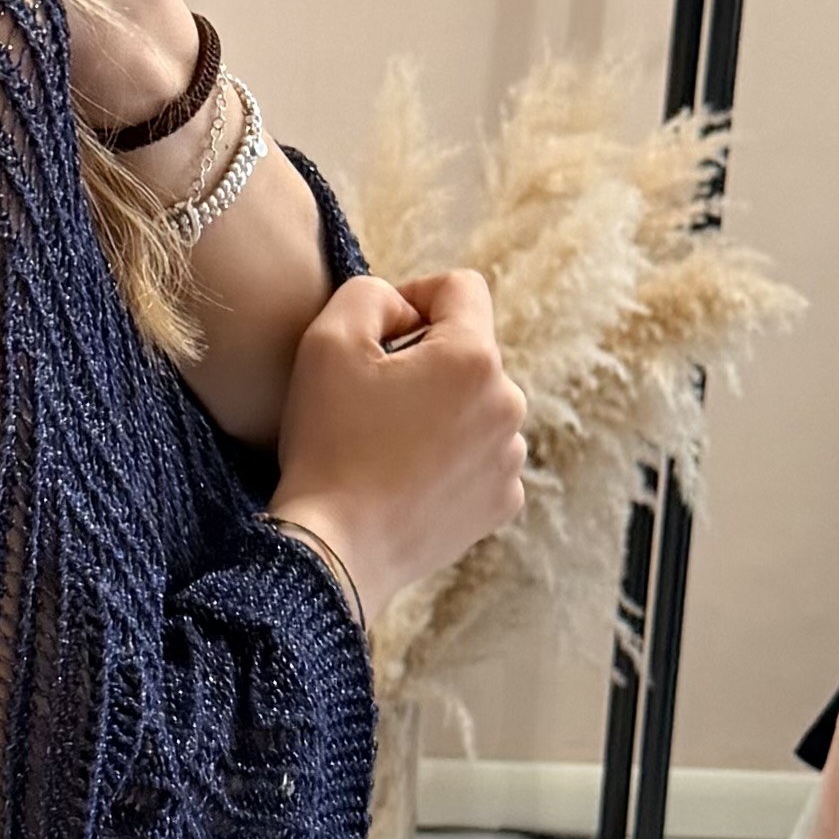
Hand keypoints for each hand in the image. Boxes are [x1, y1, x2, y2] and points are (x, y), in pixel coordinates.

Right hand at [270, 269, 528, 621]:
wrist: (337, 549)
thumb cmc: (329, 444)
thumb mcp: (327, 341)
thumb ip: (370, 294)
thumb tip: (402, 309)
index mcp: (474, 357)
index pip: (461, 289)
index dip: (415, 296)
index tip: (381, 331)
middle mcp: (509, 403)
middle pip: (469, 352)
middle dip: (425, 361)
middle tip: (371, 398)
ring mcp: (511, 458)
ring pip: (475, 406)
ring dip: (439, 411)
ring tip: (386, 443)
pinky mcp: (502, 502)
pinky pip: (479, 456)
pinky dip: (448, 458)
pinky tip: (405, 478)